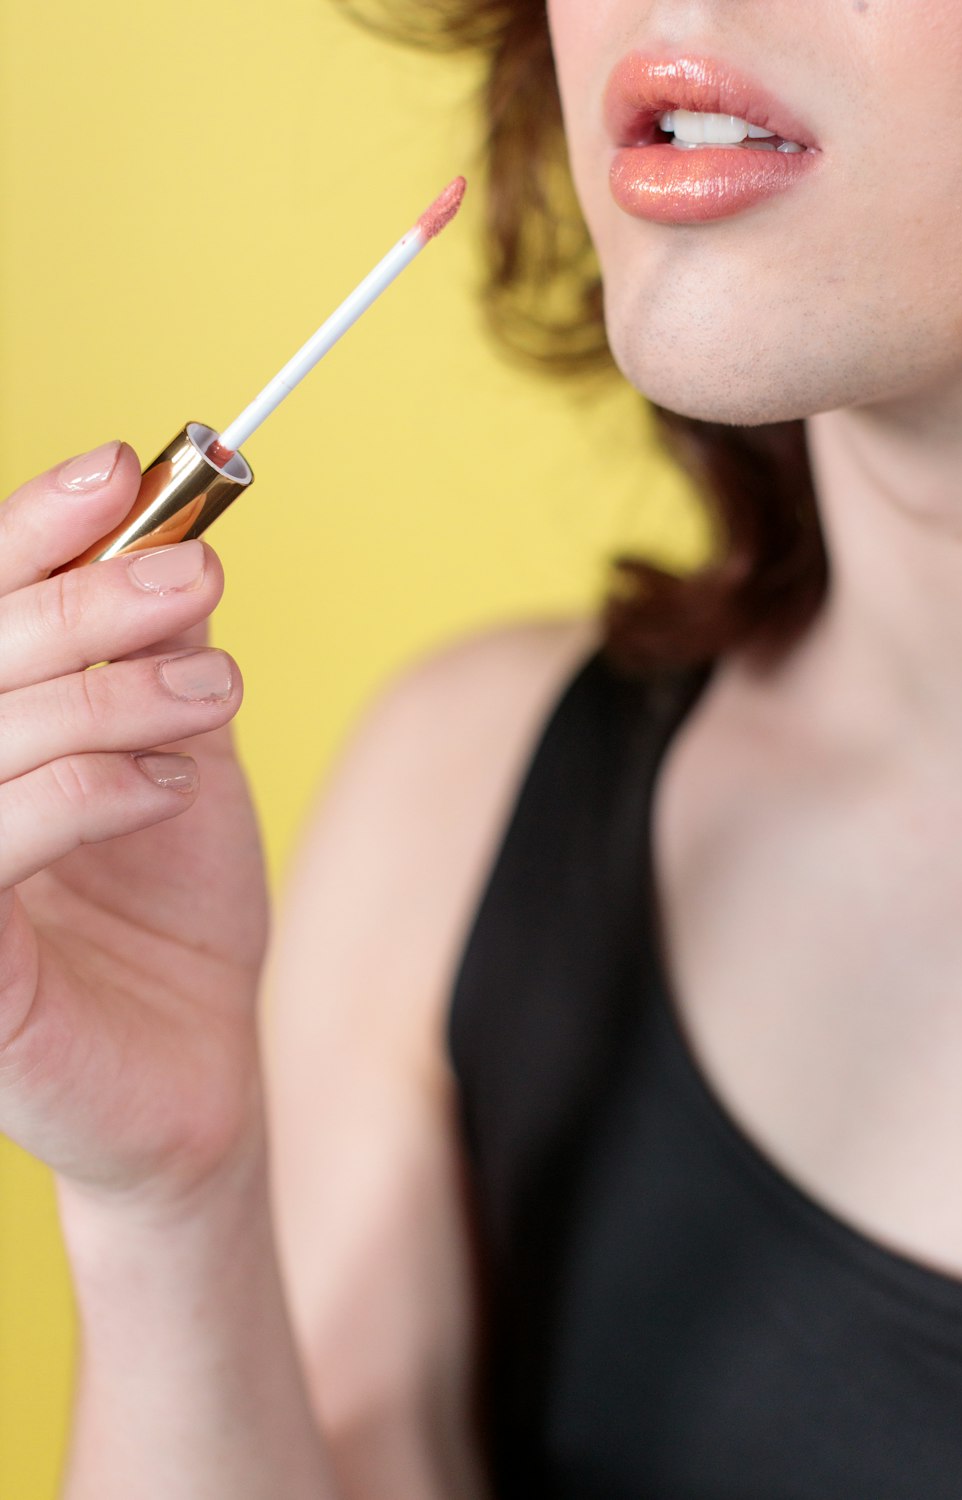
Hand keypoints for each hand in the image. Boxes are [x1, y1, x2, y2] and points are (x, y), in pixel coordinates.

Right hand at [0, 442, 269, 1213]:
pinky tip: (172, 783)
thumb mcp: (178, 760)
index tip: (120, 468)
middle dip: (86, 600)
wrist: (194, 1068)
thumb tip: (166, 545)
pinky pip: (1, 832)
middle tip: (194, 577)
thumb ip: (157, 666)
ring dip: (114, 694)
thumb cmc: (172, 914)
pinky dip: (92, 788)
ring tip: (213, 692)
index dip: (33, 530)